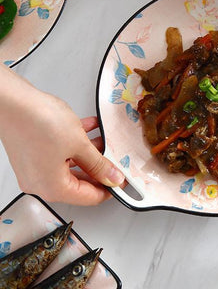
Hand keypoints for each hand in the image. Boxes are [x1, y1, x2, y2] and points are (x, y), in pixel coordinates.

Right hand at [0, 65, 124, 204]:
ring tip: (107, 139)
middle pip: (80, 181)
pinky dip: (77, 142)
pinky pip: (62, 151)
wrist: (13, 101)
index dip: (110, 188)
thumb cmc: (39, 122)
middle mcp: (41, 181)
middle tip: (118, 158)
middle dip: (101, 167)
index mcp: (53, 187)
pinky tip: (91, 127)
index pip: (89, 197)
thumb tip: (112, 177)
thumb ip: (98, 163)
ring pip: (73, 163)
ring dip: (91, 152)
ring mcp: (36, 166)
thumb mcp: (79, 144)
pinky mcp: (34, 151)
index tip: (124, 180)